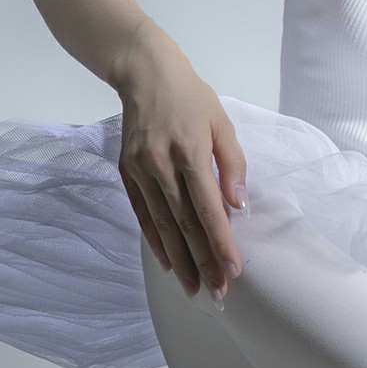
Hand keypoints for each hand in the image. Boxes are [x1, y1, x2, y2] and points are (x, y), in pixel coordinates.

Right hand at [117, 54, 248, 304]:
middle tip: (217, 293)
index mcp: (191, 152)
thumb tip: (239, 207)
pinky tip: (169, 263)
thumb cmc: (191, 98)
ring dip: (179, 261)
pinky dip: (155, 242)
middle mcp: (162, 164)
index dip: (221, 244)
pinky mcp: (126, 172)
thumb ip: (233, 166)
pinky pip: (142, 214)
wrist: (144, 74)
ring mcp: (140, 170)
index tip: (233, 271)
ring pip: (162, 225)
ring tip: (194, 288)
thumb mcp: (222, 123)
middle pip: (185, 224)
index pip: (209, 209)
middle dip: (202, 262)